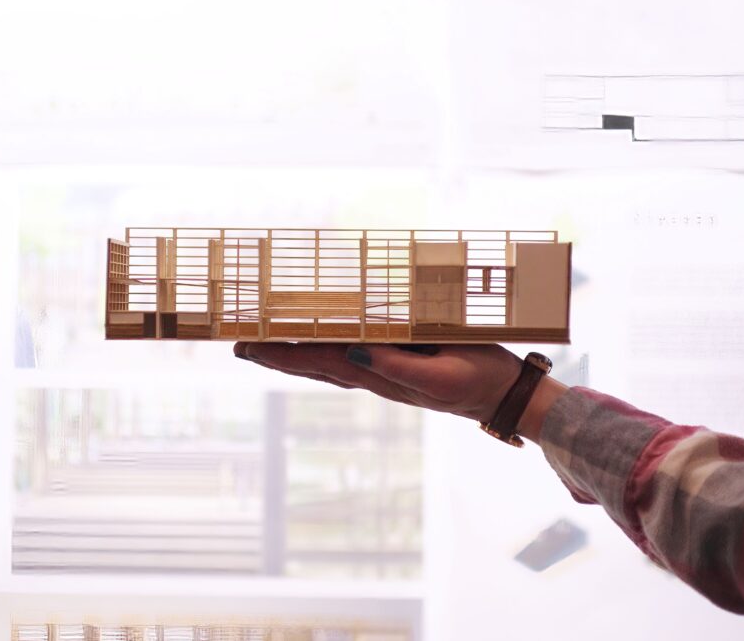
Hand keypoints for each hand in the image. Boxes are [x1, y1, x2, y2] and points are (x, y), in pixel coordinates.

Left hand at [233, 342, 567, 443]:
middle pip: (314, 365)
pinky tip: (315, 350)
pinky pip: (349, 359)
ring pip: (327, 364)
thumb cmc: (479, 378)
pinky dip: (322, 354)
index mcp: (380, 375)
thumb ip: (397, 367)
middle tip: (239, 346)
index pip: (320, 361)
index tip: (249, 345)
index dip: (283, 352)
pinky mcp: (397, 368)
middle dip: (276, 355)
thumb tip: (353, 353)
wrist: (505, 396)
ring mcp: (384, 375)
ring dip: (293, 355)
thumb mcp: (441, 373)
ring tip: (262, 349)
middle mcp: (374, 377)